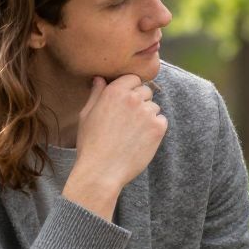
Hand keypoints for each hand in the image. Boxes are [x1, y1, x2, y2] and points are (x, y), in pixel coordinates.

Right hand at [67, 75, 165, 217]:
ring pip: (154, 107)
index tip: (126, 102)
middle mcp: (133, 98)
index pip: (133, 78)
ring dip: (147, 116)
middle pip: (146, 91)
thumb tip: (100, 79)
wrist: (102, 170)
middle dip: (140, 102)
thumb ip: (97, 94)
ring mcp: (147, 112)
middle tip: (128, 121)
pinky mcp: (158, 128)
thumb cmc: (91, 144)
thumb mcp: (87, 115)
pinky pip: (162, 121)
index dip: (130, 89)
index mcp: (115, 91)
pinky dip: (155, 129)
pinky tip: (141, 140)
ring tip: (132, 133)